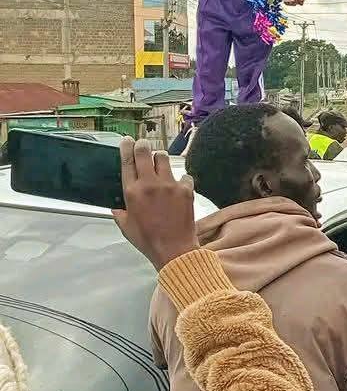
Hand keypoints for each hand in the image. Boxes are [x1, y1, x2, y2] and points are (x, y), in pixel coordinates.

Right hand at [112, 138, 198, 270]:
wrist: (174, 249)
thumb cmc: (148, 240)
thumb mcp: (125, 227)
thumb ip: (120, 212)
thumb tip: (116, 207)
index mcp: (132, 192)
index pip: (127, 161)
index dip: (126, 147)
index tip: (127, 140)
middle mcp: (150, 184)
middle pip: (145, 152)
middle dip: (143, 146)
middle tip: (143, 146)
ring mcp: (169, 185)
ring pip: (163, 158)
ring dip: (160, 159)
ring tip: (160, 165)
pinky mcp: (186, 189)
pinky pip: (183, 175)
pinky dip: (180, 180)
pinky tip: (178, 187)